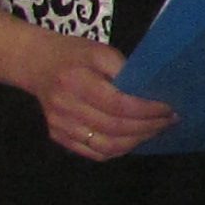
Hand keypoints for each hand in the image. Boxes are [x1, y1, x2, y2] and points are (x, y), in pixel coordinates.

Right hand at [27, 31, 176, 162]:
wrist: (36, 64)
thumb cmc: (72, 54)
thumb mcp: (99, 51)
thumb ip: (124, 70)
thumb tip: (153, 92)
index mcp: (76, 81)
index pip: (119, 105)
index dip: (147, 111)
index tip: (168, 108)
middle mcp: (66, 108)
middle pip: (115, 129)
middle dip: (148, 127)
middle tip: (168, 120)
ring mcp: (60, 126)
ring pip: (107, 146)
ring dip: (137, 142)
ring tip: (155, 131)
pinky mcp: (59, 137)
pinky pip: (95, 153)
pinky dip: (119, 150)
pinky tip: (134, 139)